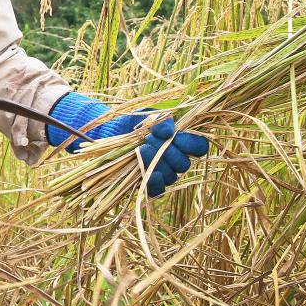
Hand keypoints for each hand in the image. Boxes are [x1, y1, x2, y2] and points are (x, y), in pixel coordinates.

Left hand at [48, 93, 208, 195]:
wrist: (106, 134)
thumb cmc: (129, 122)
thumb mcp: (145, 115)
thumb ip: (160, 120)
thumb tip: (169, 130)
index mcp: (180, 141)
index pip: (199, 147)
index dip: (192, 143)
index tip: (177, 135)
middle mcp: (175, 159)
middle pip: (184, 163)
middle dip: (168, 151)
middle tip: (150, 140)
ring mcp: (163, 174)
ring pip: (171, 176)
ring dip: (157, 162)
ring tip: (141, 150)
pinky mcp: (148, 185)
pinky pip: (158, 190)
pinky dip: (153, 181)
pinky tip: (147, 173)